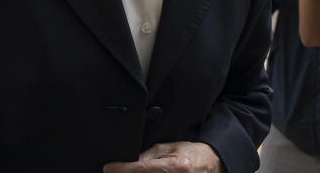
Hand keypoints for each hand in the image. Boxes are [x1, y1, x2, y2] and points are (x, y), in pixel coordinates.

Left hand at [104, 142, 222, 172]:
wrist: (210, 164)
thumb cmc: (190, 154)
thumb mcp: (168, 148)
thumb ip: (148, 157)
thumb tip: (128, 163)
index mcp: (176, 166)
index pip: (143, 169)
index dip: (123, 169)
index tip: (109, 168)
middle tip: (114, 171)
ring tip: (125, 171)